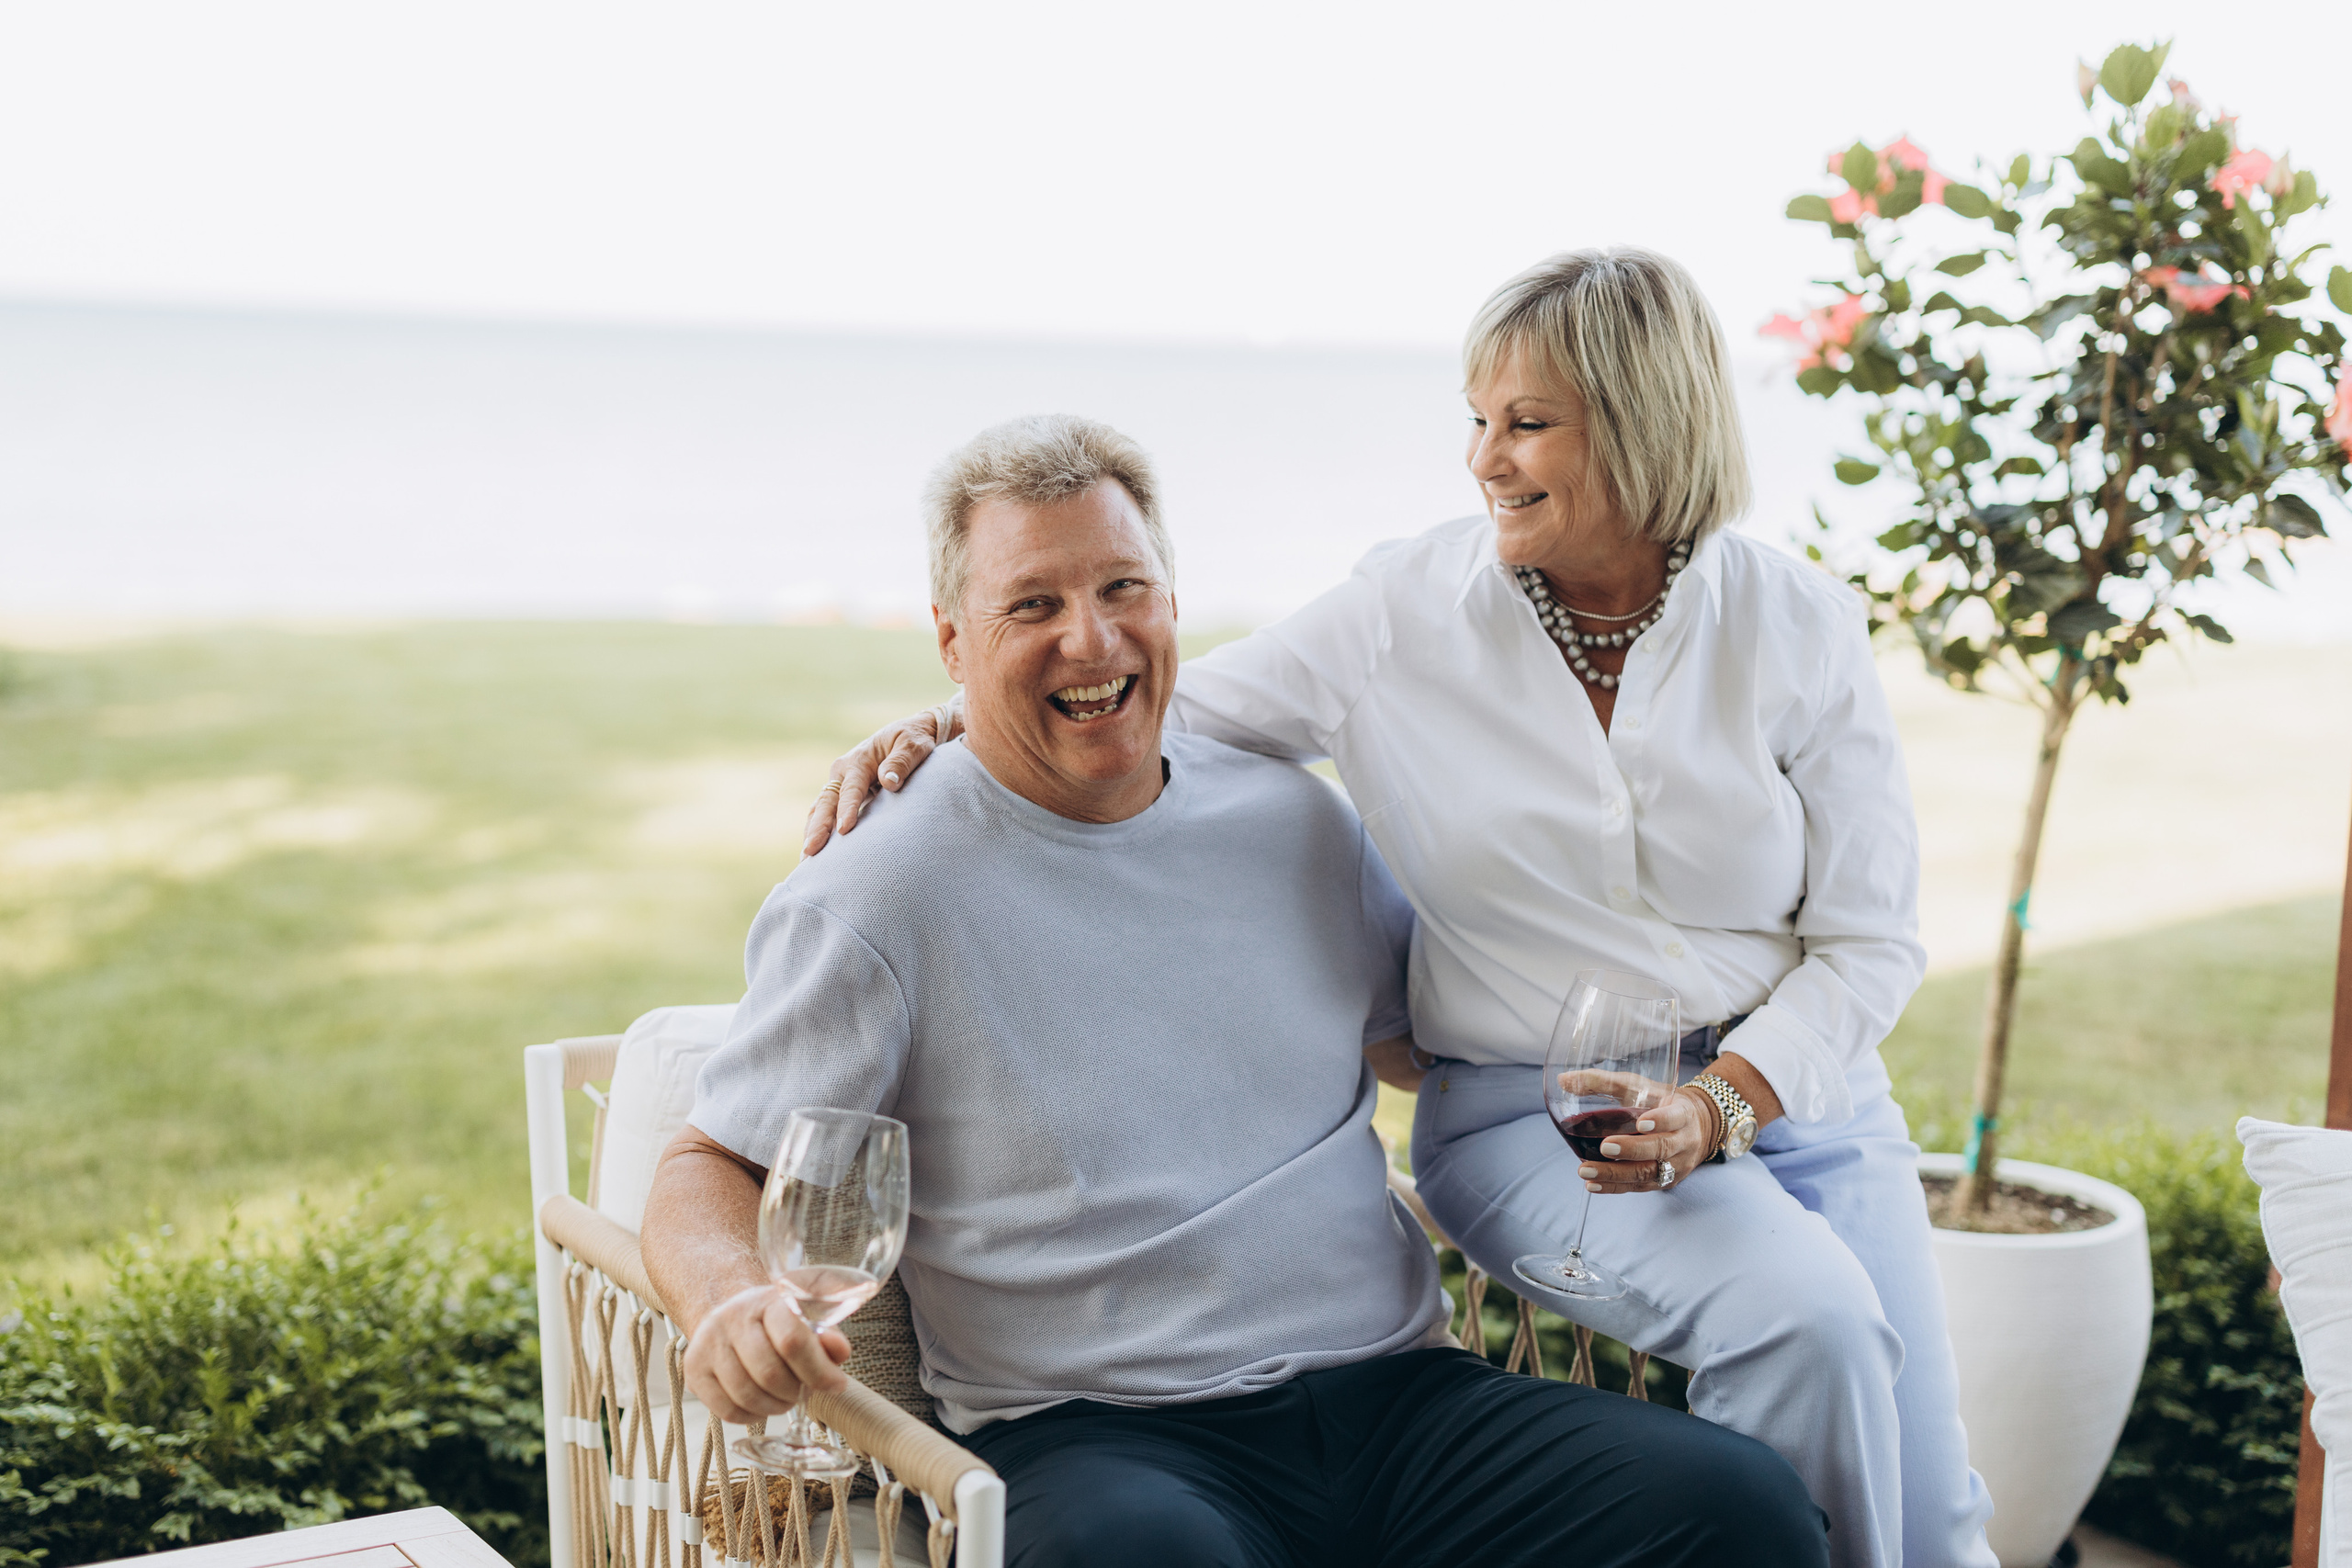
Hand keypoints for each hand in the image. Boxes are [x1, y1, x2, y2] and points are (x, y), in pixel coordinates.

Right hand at [681, 1283, 853, 1422]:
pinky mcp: (693, 1370)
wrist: (731, 1316)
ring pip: (746, 1395)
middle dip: (794, 1393)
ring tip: (783, 1399)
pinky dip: (751, 1416)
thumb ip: (827, 1337)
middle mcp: (732, 1318)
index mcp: (767, 1301)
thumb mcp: (807, 1321)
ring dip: (774, 1407)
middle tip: (802, 1394)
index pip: (793, 1340)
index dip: (818, 1370)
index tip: (835, 1384)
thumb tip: (840, 1352)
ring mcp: (708, 1344)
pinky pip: (726, 1410)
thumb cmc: (776, 1324)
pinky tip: (760, 1405)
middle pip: (769, 1373)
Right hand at [802, 701, 959, 856]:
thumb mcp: (913, 746)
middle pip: (826, 802)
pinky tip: (817, 853)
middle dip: (817, 827)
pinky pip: (827, 814)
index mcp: (858, 761)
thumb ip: (901, 762)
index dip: (847, 809)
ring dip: (813, 831)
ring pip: (821, 810)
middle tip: (811, 851)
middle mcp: (843, 773)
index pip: (850, 789)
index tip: (845, 830)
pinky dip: (820, 830)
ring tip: (806, 859)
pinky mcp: (845, 795)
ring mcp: (841, 785)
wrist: (911, 735)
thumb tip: (889, 782)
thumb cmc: (914, 741)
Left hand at [1576, 1083, 1722, 1194]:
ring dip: (1616, 1174)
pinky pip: (1641, 1187)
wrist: (1697, 1127)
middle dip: (1632, 1150)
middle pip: (1660, 1148)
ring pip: (1649, 1173)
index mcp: (1682, 1112)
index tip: (1641, 1122)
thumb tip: (1563, 1080)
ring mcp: (1677, 1165)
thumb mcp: (1641, 1087)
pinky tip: (1593, 1185)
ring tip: (1586, 1171)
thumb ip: (1605, 1082)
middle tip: (1604, 1147)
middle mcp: (1684, 1141)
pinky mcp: (1667, 1181)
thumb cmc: (1660, 1102)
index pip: (1675, 1117)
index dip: (1661, 1120)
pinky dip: (1615, 1187)